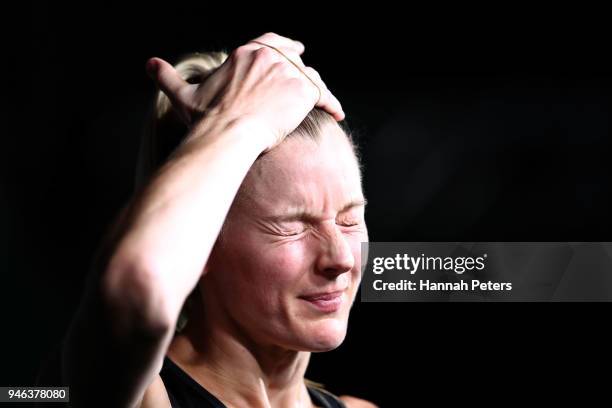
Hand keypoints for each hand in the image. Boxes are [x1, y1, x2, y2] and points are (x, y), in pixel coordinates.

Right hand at [146, 32, 344, 151]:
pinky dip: (332, 103)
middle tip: (308, 76)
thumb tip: (148, 64)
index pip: (270, 42)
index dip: (284, 46)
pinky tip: (337, 113)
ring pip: (309, 76)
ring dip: (316, 88)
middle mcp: (270, 56)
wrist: (228, 135)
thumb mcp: (183, 94)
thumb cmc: (206, 119)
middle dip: (302, 68)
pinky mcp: (305, 91)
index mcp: (245, 53)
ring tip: (322, 101)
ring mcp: (289, 72)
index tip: (294, 49)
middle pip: (293, 59)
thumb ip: (167, 76)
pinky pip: (324, 95)